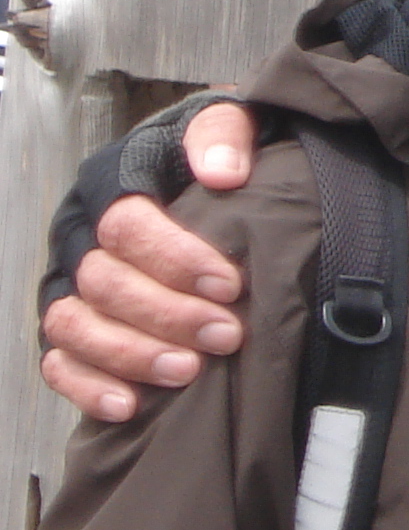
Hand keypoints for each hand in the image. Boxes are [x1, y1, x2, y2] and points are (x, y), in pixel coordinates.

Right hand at [38, 102, 256, 422]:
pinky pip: (58, 363)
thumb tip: (223, 173)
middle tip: (227, 335)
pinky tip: (129, 405)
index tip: (230, 283)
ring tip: (188, 371)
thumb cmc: (219, 153)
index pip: (126, 224)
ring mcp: (66, 284)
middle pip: (103, 283)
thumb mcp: (229, 124)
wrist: (212, 173)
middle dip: (167, 315)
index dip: (175, 258)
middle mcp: (78, 235)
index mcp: (112, 182)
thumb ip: (224, 134)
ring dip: (130, 355)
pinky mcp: (67, 327)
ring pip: (74, 326)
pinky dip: (88, 387)